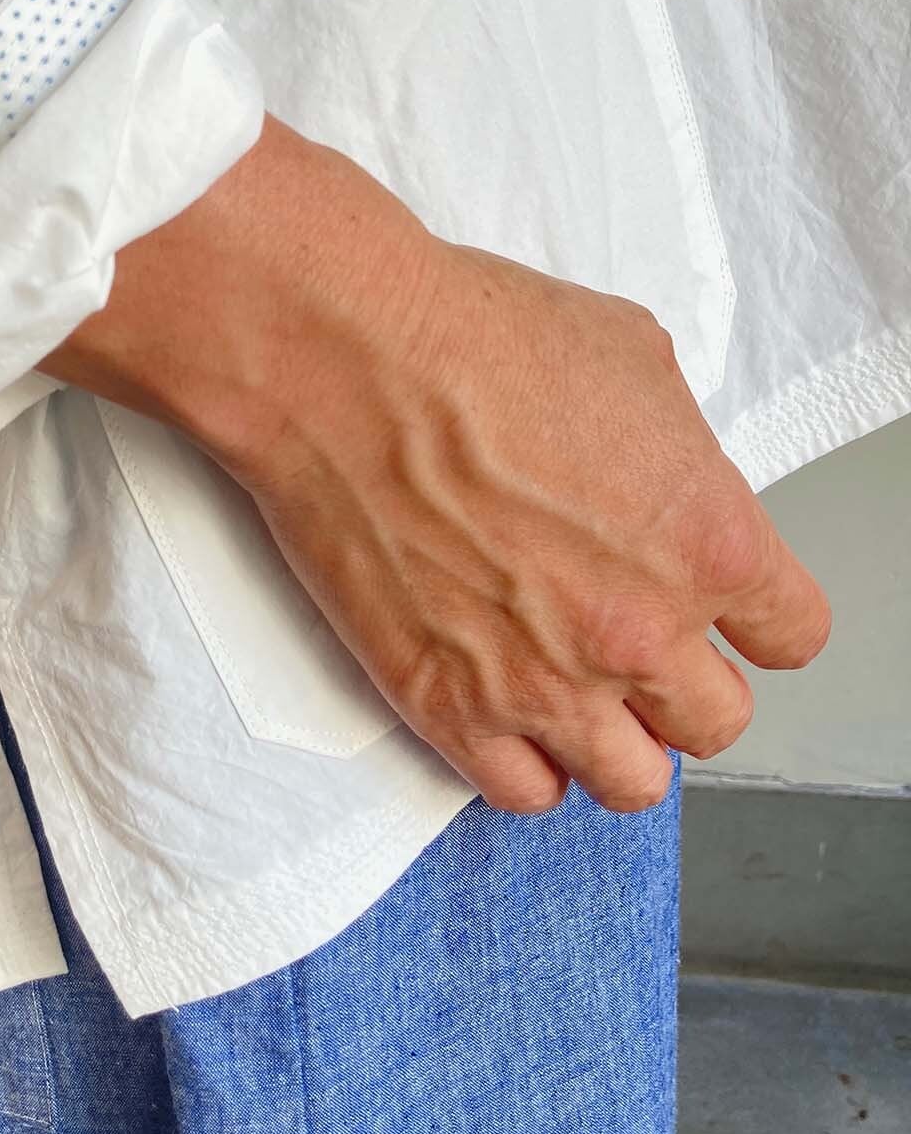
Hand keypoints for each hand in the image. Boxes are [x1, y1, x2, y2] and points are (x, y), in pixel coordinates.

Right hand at [39, 115, 831, 812]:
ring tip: (574, 693)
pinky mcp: (446, 706)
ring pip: (631, 783)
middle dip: (682, 683)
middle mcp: (639, 632)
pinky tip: (507, 713)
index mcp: (708, 542)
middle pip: (716, 721)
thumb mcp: (631, 360)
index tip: (724, 610)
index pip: (791, 637)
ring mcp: (542, 682)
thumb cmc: (469, 340)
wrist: (341, 363)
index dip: (755, 618)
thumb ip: (676, 459)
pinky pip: (523, 793)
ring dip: (614, 740)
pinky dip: (526, 764)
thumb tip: (664, 491)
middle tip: (634, 644)